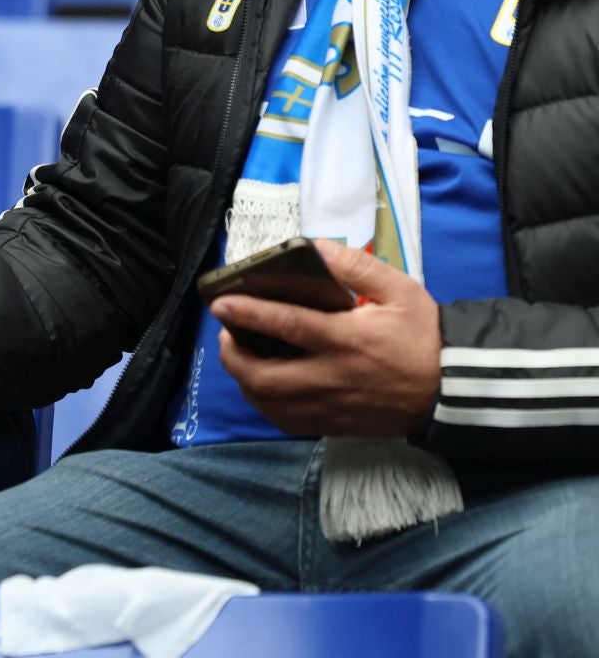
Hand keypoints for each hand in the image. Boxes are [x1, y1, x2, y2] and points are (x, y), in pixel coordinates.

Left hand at [215, 241, 441, 436]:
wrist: (453, 389)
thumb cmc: (424, 336)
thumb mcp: (399, 290)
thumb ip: (355, 266)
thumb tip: (315, 248)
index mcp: (348, 340)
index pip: (287, 325)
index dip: (249, 314)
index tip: (220, 303)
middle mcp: (334, 377)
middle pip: (265, 376)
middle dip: (233, 354)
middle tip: (225, 332)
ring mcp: (332, 406)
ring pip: (270, 403)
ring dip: (243, 379)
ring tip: (237, 354)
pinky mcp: (334, 424)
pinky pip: (286, 421)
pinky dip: (263, 403)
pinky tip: (260, 384)